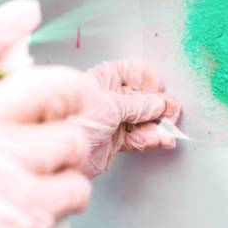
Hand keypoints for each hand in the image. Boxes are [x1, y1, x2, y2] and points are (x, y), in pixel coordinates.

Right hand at [0, 0, 96, 227]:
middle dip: (79, 97)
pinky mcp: (29, 204)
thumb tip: (32, 72)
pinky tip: (44, 202)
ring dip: (70, 159)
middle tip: (78, 112)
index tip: (27, 11)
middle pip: (52, 86)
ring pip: (72, 140)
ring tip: (42, 173)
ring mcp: (4, 166)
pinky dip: (71, 194)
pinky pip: (77, 185)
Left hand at [73, 61, 181, 178]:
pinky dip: (152, 139)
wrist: (57, 154)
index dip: (146, 79)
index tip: (159, 87)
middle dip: (158, 105)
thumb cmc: (72, 120)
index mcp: (101, 80)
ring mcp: (112, 122)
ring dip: (159, 125)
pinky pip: (139, 137)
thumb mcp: (110, 105)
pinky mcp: (115, 142)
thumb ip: (137, 104)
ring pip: (143, 119)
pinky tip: (162, 139)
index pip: (129, 73)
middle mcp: (107, 100)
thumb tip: (158, 103)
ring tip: (168, 129)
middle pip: (141, 98)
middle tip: (170, 111)